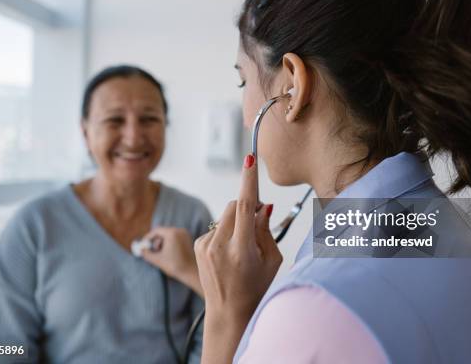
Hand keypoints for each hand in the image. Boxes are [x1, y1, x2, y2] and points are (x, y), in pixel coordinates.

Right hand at [141, 227, 202, 296]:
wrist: (191, 272)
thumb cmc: (174, 265)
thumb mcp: (157, 259)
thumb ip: (146, 253)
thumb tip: (141, 249)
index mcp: (172, 233)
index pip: (156, 231)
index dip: (148, 237)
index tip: (143, 244)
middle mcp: (179, 231)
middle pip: (163, 232)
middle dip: (156, 241)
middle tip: (152, 251)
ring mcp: (185, 234)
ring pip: (169, 235)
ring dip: (162, 242)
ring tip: (161, 254)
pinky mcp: (188, 239)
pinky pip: (175, 237)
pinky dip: (169, 243)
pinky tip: (169, 253)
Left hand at [194, 153, 281, 363]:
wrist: (228, 313)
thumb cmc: (256, 288)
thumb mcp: (272, 260)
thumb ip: (265, 229)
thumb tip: (262, 206)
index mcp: (242, 250)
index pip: (244, 206)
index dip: (248, 180)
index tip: (250, 158)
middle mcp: (220, 246)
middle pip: (234, 205)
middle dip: (247, 205)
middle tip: (258, 221)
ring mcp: (205, 246)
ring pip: (224, 214)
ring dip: (236, 219)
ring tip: (243, 246)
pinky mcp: (198, 246)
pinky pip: (216, 226)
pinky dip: (226, 230)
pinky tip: (230, 252)